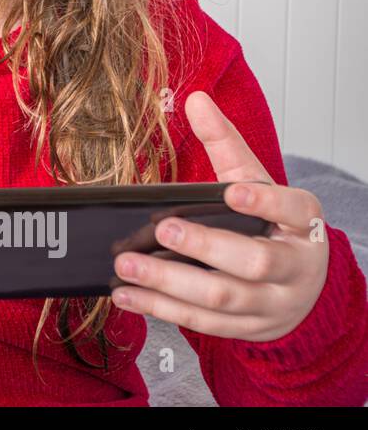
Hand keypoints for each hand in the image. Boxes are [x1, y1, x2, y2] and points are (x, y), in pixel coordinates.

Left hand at [110, 90, 328, 341]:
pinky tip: (128, 295)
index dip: (265, 202)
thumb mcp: (256, 181)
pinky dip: (162, 309)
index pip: (292, 210)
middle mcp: (293, 267)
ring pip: (222, 299)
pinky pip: (203, 323)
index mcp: (302, 224)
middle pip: (252, 262)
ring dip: (169, 283)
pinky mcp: (247, 329)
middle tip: (162, 230)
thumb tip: (195, 100)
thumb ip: (225, 143)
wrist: (301, 286)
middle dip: (204, 247)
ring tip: (127, 265)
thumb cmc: (273, 227)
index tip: (233, 192)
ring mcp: (271, 304)